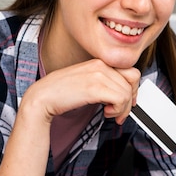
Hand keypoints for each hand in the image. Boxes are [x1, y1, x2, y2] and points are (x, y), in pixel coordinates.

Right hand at [23, 59, 140, 124]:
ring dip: (122, 108)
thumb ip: (104, 82)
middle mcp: (100, 65)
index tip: (128, 101)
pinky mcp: (95, 87)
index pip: (130, 70)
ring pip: (127, 92)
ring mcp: (98, 74)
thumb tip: (124, 93)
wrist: (42, 97)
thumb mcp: (87, 81)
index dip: (133, 88)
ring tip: (110, 113)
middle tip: (122, 111)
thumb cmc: (62, 92)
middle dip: (130, 99)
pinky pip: (120, 99)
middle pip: (133, 80)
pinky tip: (106, 112)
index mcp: (99, 62)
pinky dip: (117, 110)